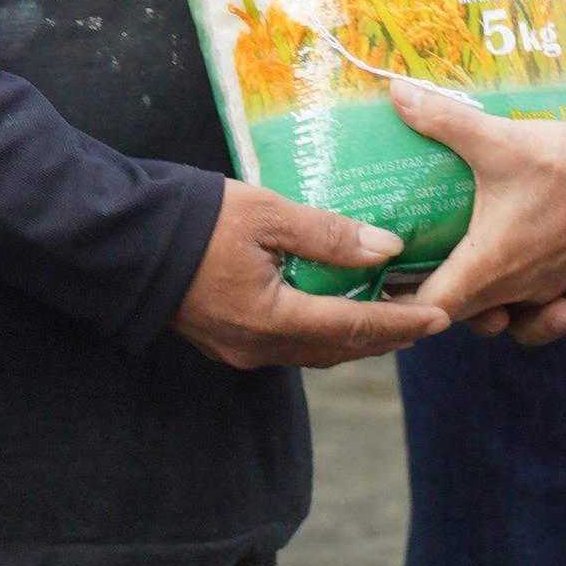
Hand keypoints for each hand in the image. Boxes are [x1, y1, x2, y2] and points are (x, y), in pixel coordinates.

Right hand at [167, 182, 449, 370]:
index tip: (442, 316)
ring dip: (355, 337)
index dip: (402, 323)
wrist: (124, 237)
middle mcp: (258, 347)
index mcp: (271, 319)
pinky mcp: (227, 340)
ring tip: (392, 316)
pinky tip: (337, 312)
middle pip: (338, 349)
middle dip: (385, 335)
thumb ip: (328, 235)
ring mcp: (240, 349)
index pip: (354, 328)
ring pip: (314, 352)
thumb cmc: (195, 218)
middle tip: (428, 318)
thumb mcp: (268, 214)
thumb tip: (386, 249)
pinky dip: (323, 332)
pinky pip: (289, 345)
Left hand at [386, 80, 565, 331]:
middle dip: (433, 305)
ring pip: (504, 317)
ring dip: (481, 307)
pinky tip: (510, 272)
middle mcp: (515, 290)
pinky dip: (523, 302)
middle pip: (461, 316)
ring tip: (462, 281)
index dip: (398, 303)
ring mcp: (545, 288)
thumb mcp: (499, 140)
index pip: (427, 309)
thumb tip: (395, 92)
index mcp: (488, 267)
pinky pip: (536, 304)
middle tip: (408, 274)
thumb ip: (443, 120)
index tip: (380, 283)